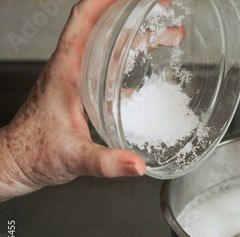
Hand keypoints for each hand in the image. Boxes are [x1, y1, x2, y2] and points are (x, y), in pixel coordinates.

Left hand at [0, 0, 184, 201]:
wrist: (17, 163)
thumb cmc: (35, 154)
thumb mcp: (73, 158)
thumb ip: (106, 163)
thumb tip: (137, 165)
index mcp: (65, 72)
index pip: (83, 20)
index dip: (106, 0)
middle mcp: (71, 68)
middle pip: (105, 29)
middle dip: (135, 15)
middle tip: (163, 11)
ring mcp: (77, 78)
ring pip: (110, 46)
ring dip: (138, 38)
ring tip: (168, 37)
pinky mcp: (82, 91)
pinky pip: (109, 67)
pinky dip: (130, 62)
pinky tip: (148, 73)